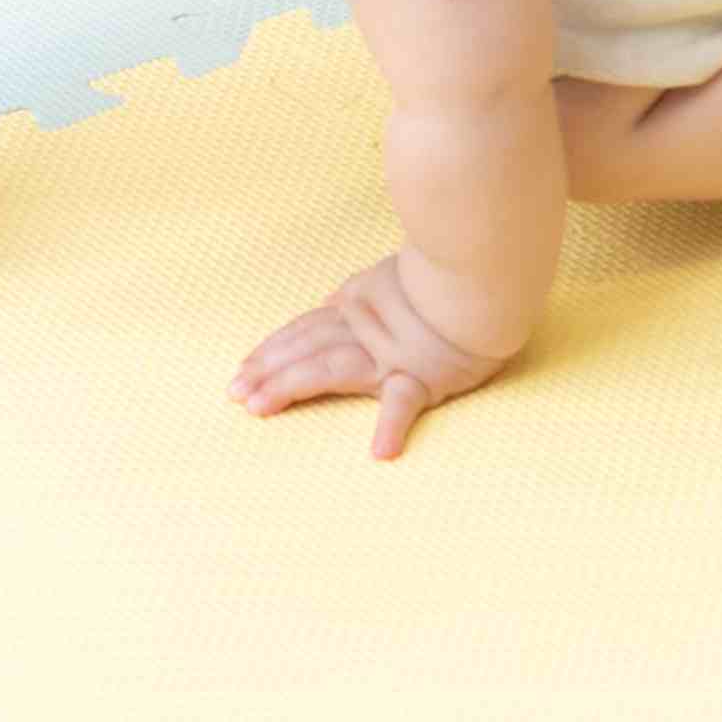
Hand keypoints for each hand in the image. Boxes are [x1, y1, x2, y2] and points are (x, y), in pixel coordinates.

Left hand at [230, 251, 513, 458]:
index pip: (306, 329)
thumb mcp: (395, 277)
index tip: (243, 368)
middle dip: (266, 370)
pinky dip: (392, 426)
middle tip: (235, 393)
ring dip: (292, 386)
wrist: (486, 270)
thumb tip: (335, 305)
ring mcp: (390, 354)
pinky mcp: (424, 375)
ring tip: (261, 408)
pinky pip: (406, 402)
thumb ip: (366, 296)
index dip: (272, 349)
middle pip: (305, 348)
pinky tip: (381, 452)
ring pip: (330, 368)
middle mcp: (365, 330)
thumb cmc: (450, 273)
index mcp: (359, 306)